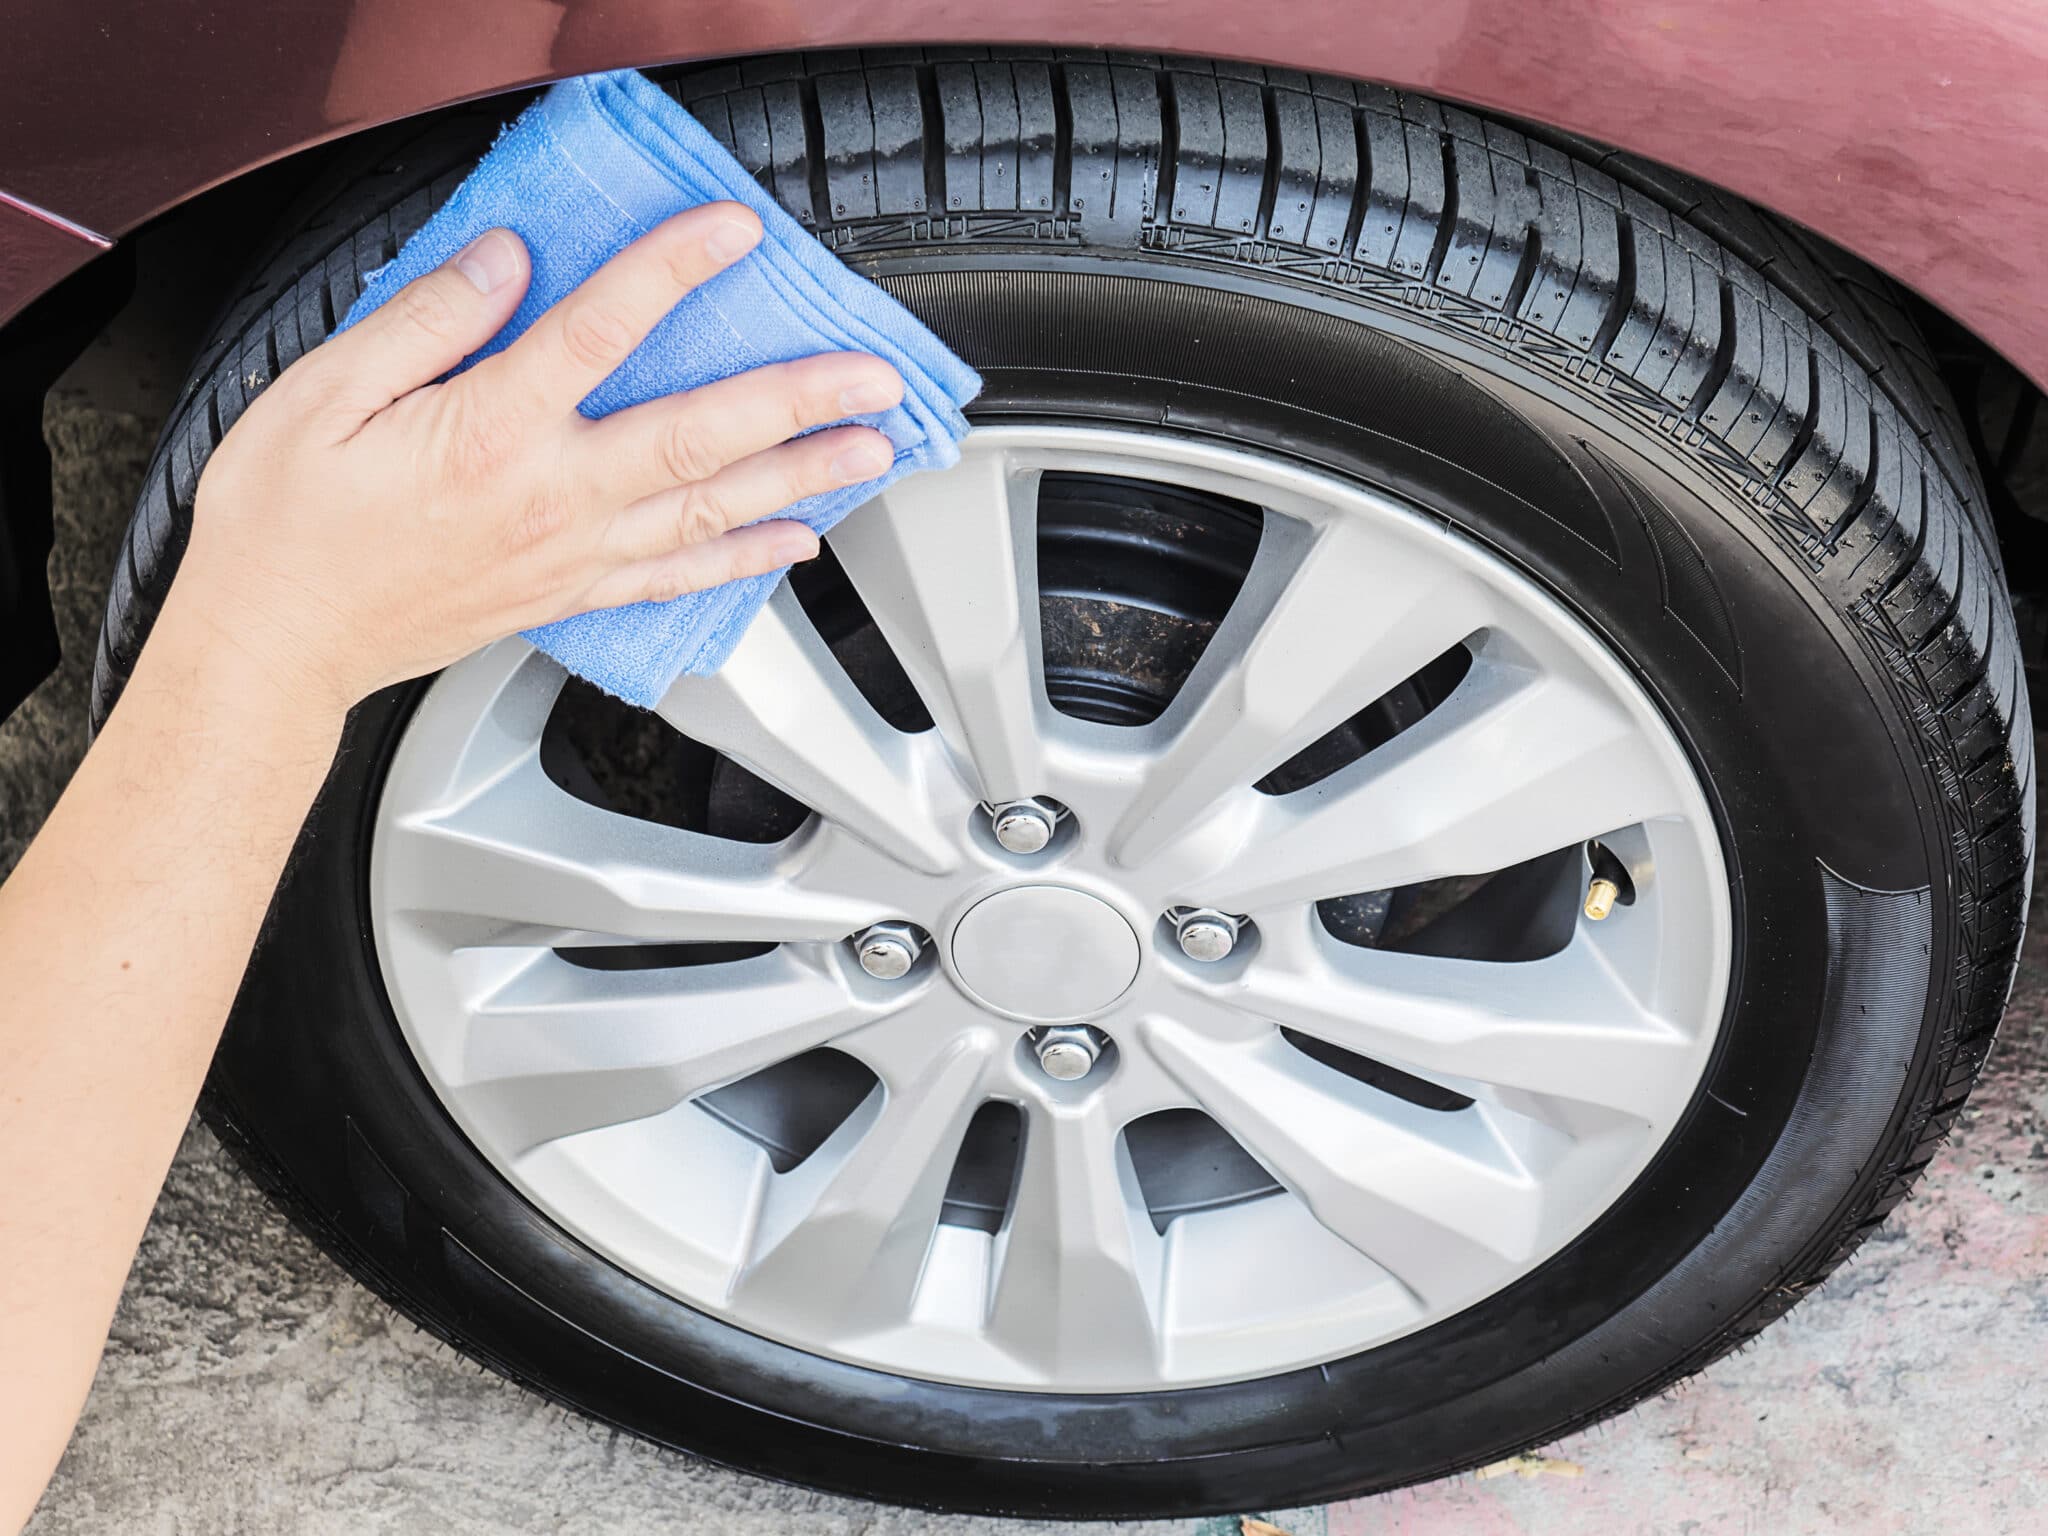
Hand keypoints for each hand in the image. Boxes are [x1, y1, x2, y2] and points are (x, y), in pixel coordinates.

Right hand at [168, 201, 902, 714]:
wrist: (274, 643)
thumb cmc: (287, 525)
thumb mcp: (320, 395)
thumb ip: (426, 321)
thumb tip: (505, 263)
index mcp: (489, 432)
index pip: (600, 330)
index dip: (672, 270)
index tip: (734, 231)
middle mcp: (551, 497)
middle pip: (699, 436)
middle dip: (797, 399)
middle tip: (873, 376)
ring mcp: (571, 554)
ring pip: (712, 511)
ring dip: (802, 477)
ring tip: (871, 451)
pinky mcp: (571, 596)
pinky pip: (680, 579)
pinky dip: (747, 561)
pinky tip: (797, 542)